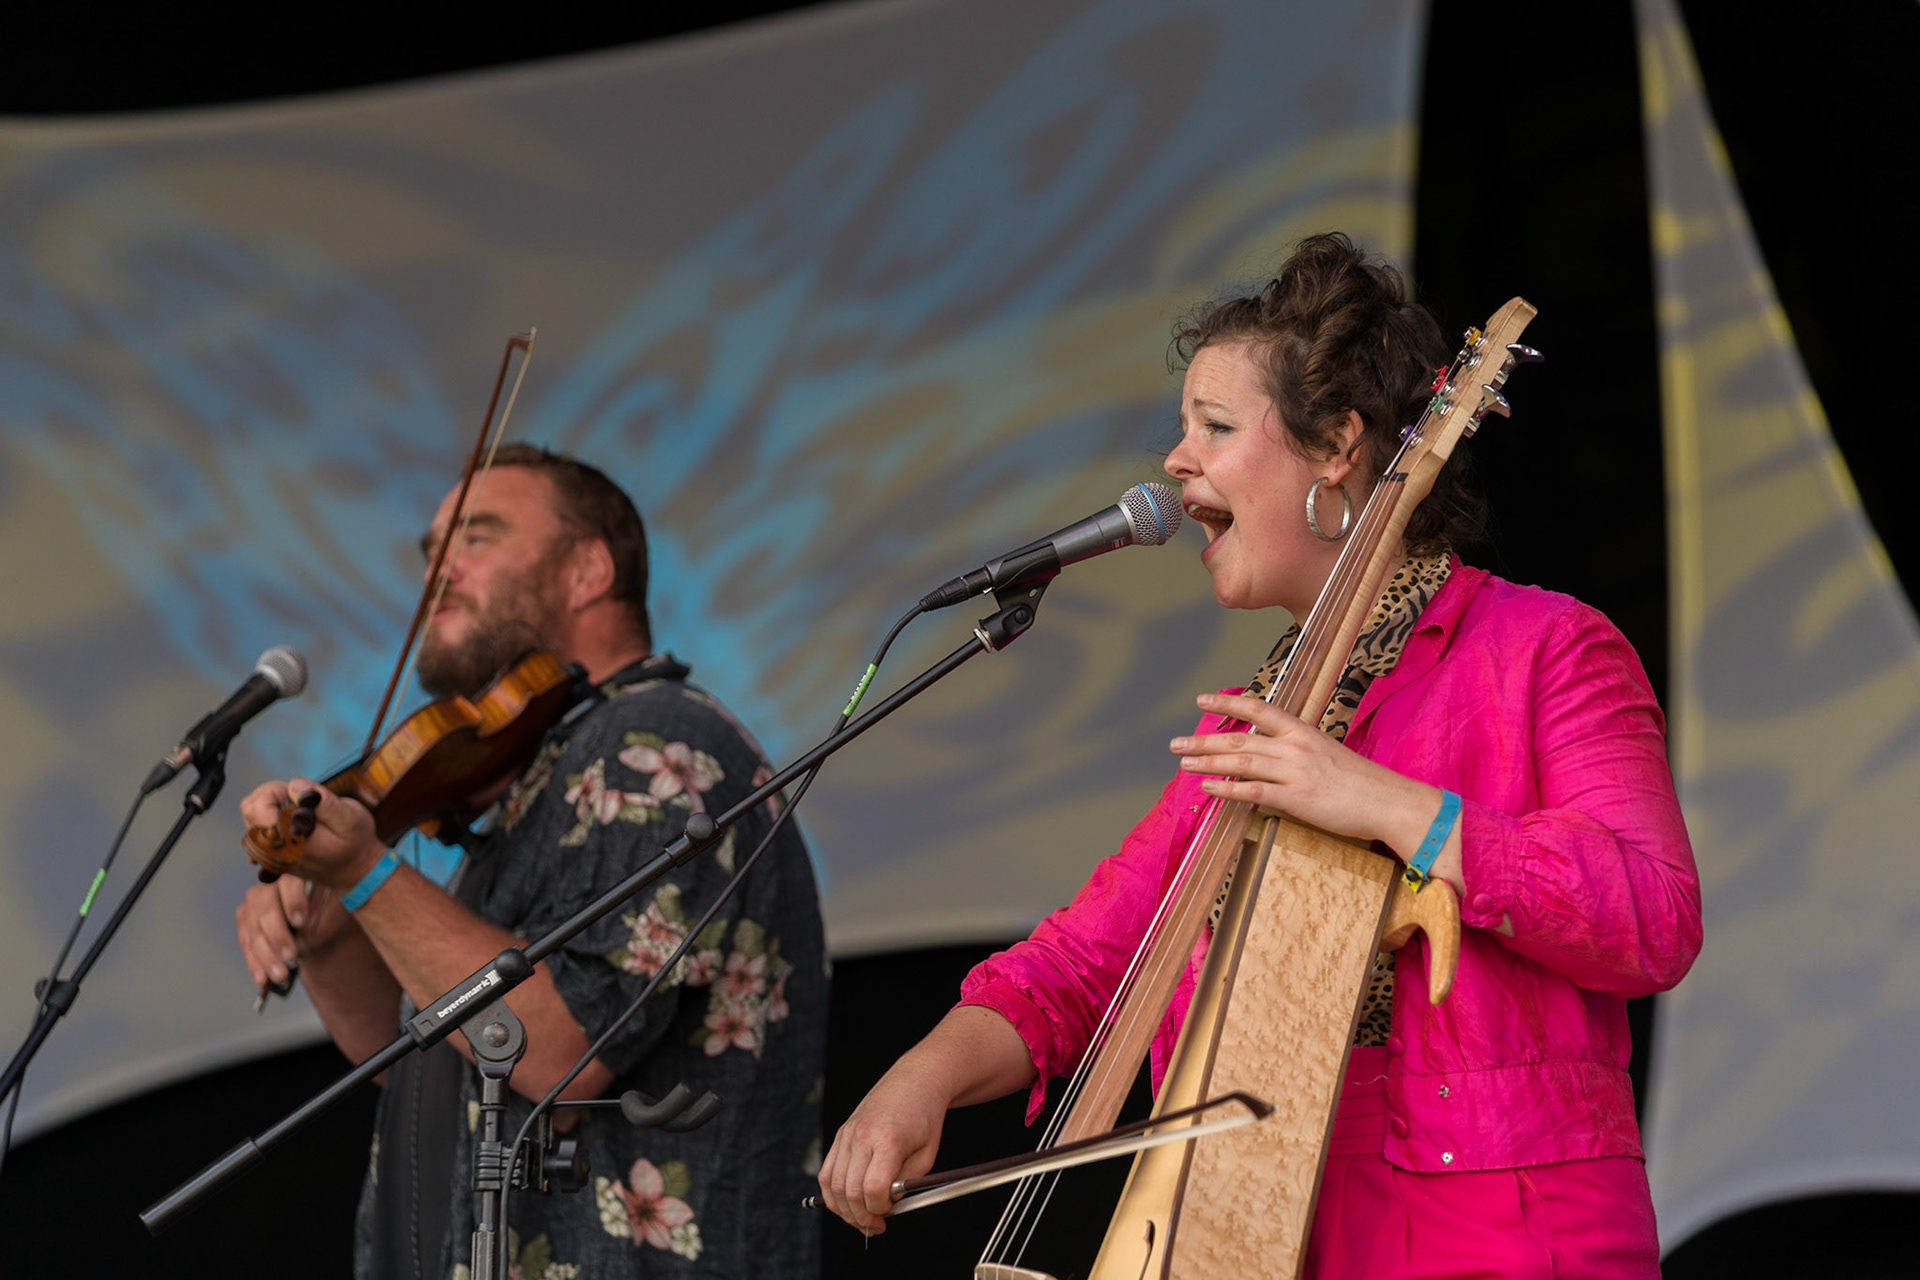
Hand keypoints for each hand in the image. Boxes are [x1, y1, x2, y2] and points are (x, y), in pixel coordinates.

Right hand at [234, 874, 352, 992]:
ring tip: (279, 975)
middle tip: (291, 957)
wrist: (318, 916)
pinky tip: (262, 978)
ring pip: (254, 930)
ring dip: (266, 956)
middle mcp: (268, 884)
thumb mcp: (331, 910)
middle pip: (266, 909)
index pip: (290, 881)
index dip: (293, 901)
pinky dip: (255, 963)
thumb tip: (300, 939)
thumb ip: (316, 919)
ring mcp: (252, 902)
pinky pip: (246, 943)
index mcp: (295, 873)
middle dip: (278, 937)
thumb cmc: (328, 909)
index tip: (300, 922)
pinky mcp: (244, 919)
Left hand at [239, 778, 384, 891]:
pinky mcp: (268, 855)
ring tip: (299, 811)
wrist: (355, 871)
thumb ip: (324, 802)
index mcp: (287, 844)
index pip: (258, 805)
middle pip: (250, 807)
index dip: (278, 791)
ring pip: (250, 816)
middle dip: (273, 795)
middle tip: (301, 801)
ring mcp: (267, 856)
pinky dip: (272, 817)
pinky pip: (256, 827)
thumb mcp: (350, 818)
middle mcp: (271, 853)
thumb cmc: (355, 843)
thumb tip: (294, 785)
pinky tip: (293, 822)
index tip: (302, 796)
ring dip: (272, 805)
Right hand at [816, 1060, 952, 1234]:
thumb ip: (905, 1184)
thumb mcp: (927, 1155)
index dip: (878, 1210)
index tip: (888, 1214)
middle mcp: (862, 1136)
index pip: (872, 1188)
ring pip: (831, 1185)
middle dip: (860, 1217)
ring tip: (860, 1218)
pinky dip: (832, 1193)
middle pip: (849, 1191)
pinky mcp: (841, 1133)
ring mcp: (847, 1134)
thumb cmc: (925, 1117)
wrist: (914, 1081)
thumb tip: (885, 1205)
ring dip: (843, 1210)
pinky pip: (827, 1171)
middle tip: (875, 1226)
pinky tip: (846, 1203)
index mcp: (888, 1140)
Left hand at [1172, 692, 1451, 874]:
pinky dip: (1228, 788)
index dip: (1227, 702)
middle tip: (1175, 743)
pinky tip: (1208, 786)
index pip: (1258, 709)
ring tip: (1183, 762)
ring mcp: (1295, 772)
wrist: (1389, 801)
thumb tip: (1271, 755)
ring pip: (1241, 762)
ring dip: (1207, 761)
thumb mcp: (1327, 754)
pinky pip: (1254, 791)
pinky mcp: (1296, 798)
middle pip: (1240, 737)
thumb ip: (1298, 751)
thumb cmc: (1361, 781)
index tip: (1201, 699)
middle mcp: (1295, 746)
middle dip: (1204, 739)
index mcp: (1303, 731)